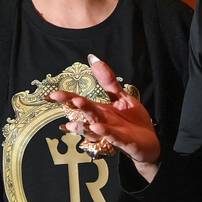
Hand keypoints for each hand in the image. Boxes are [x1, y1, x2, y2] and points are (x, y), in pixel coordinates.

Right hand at [46, 55, 161, 169]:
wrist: (151, 142)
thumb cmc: (133, 121)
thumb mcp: (121, 97)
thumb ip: (107, 81)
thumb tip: (93, 59)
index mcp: (100, 110)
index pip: (80, 103)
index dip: (66, 98)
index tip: (51, 94)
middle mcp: (102, 121)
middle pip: (86, 113)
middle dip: (77, 106)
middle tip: (68, 99)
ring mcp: (112, 132)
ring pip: (95, 127)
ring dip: (85, 123)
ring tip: (75, 119)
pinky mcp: (124, 141)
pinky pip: (113, 136)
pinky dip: (105, 132)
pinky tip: (97, 127)